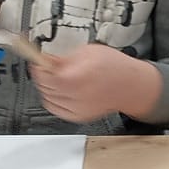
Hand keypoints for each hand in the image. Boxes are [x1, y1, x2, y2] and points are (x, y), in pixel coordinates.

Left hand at [32, 44, 162, 122]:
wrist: (131, 85)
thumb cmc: (115, 68)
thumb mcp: (88, 52)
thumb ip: (65, 58)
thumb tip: (47, 60)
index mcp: (77, 77)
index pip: (44, 75)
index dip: (38, 67)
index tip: (37, 60)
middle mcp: (76, 96)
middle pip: (44, 87)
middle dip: (42, 76)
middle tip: (46, 67)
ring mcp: (77, 109)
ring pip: (48, 99)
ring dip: (47, 88)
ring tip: (57, 78)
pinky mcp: (79, 116)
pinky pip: (57, 109)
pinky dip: (54, 100)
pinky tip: (61, 91)